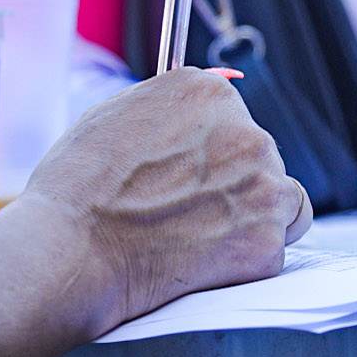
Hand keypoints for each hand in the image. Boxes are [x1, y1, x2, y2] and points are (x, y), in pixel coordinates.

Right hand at [19, 68, 309, 333]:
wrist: (71, 249)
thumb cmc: (80, 185)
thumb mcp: (119, 113)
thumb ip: (171, 108)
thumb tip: (200, 110)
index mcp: (213, 93)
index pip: (236, 119)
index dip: (214, 152)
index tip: (192, 174)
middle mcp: (250, 134)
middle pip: (263, 160)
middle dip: (235, 184)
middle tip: (191, 211)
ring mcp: (264, 189)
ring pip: (284, 202)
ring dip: (256, 218)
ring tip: (205, 237)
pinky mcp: (265, 242)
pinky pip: (273, 249)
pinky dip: (247, 259)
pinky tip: (205, 262)